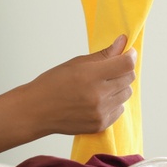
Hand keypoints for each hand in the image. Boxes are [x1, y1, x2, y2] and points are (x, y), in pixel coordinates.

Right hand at [22, 34, 136, 136]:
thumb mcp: (76, 63)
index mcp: (91, 76)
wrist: (36, 110)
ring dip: (118, 87)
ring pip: (126, 94)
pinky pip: (119, 110)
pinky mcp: (100, 124)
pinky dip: (113, 103)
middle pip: (129, 78)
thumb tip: (122, 42)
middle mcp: (98, 95)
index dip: (130, 55)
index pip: (126, 64)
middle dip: (123, 70)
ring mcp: (100, 112)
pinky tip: (97, 100)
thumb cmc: (52, 84)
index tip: (128, 52)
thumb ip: (103, 55)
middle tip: (109, 69)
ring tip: (100, 86)